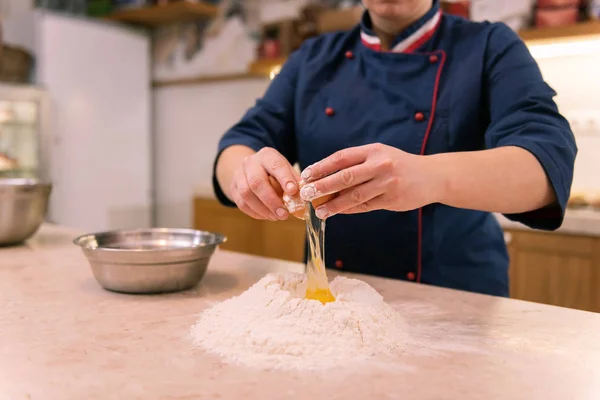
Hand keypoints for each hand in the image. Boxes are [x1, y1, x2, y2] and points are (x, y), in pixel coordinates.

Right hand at [230, 147, 299, 220]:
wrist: (251, 169)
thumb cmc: (274, 171)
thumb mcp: (286, 170)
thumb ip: (295, 181)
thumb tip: (304, 196)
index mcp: (267, 155)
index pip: (275, 165)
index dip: (284, 178)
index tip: (293, 191)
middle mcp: (250, 163)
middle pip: (257, 182)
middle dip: (271, 201)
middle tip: (284, 214)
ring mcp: (239, 175)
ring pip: (246, 193)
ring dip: (263, 209)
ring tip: (276, 217)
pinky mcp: (233, 187)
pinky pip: (241, 203)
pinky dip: (255, 212)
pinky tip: (266, 216)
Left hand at [299, 143, 443, 218]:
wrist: (433, 176)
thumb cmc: (399, 165)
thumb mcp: (379, 157)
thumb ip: (356, 166)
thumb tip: (325, 180)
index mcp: (373, 150)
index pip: (341, 158)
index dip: (321, 167)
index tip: (305, 175)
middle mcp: (380, 164)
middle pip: (345, 176)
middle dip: (323, 186)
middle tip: (307, 194)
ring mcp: (387, 183)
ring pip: (354, 195)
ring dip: (334, 204)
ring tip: (319, 211)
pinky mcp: (392, 200)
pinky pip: (366, 206)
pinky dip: (349, 209)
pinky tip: (338, 212)